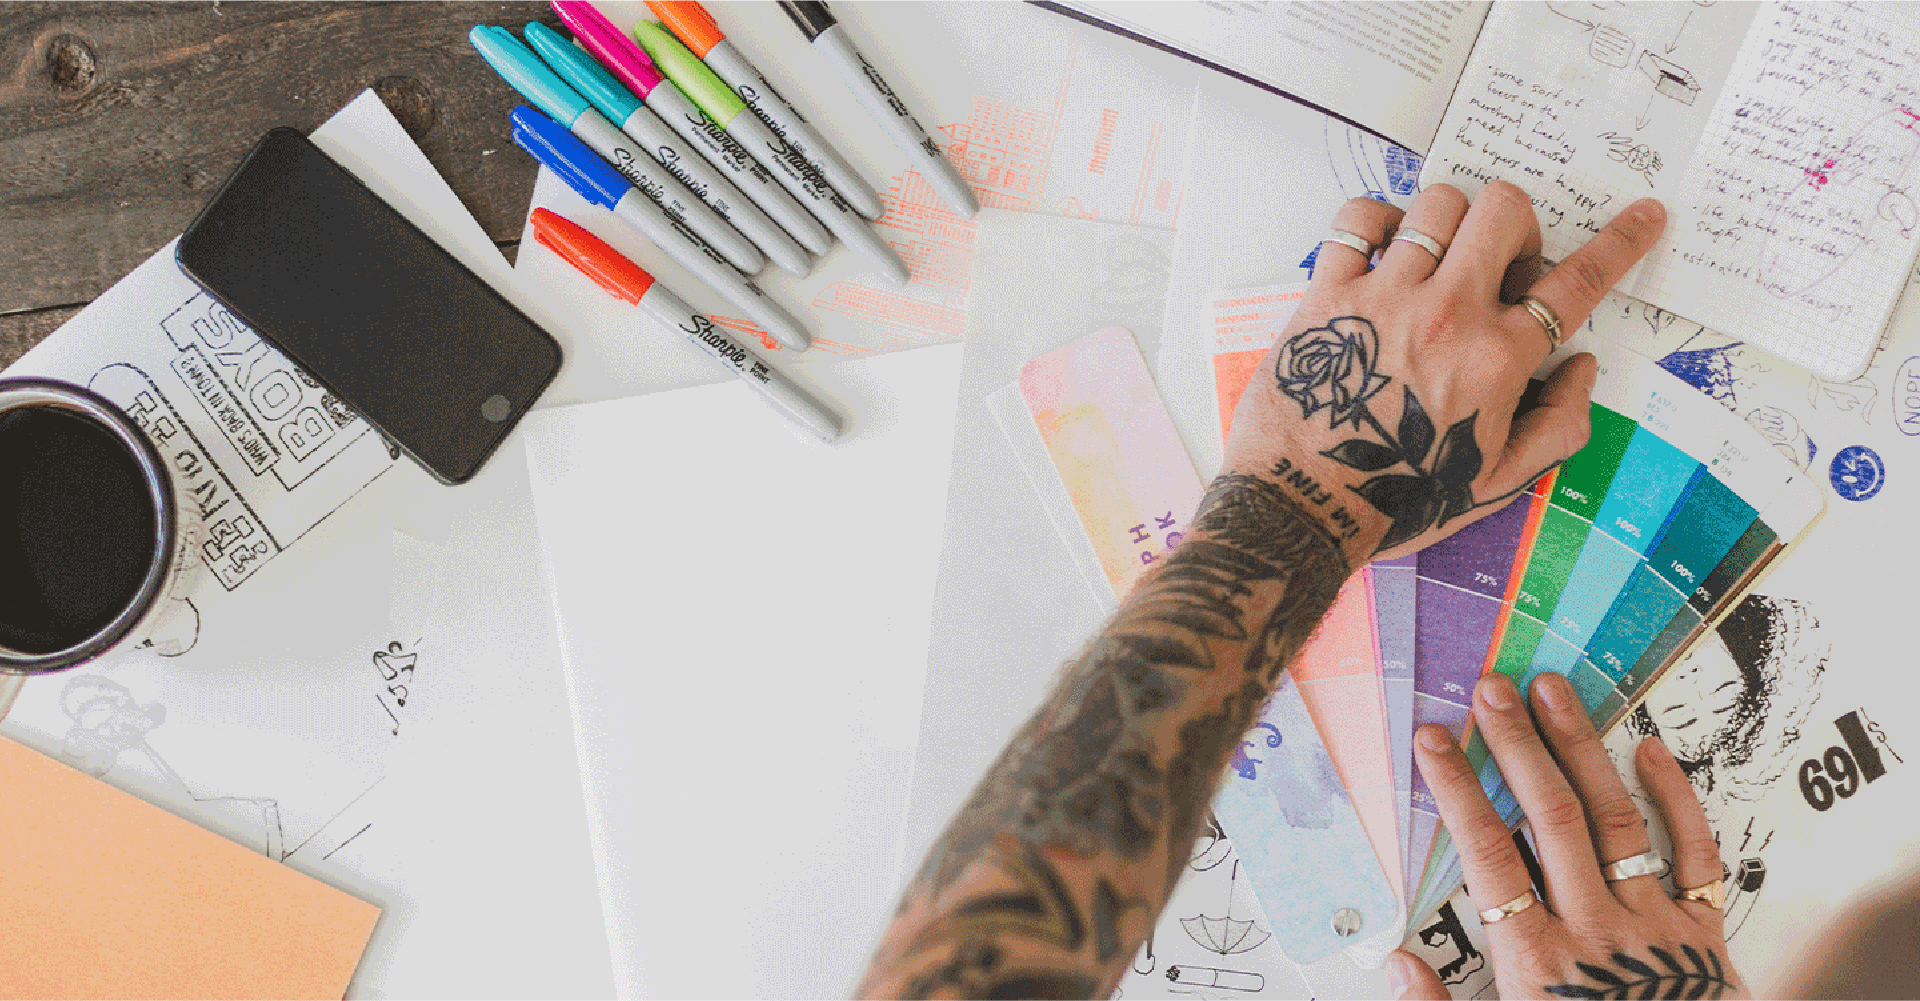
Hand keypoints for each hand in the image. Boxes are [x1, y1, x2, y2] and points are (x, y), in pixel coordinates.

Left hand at [1220, 183, 1666, 562]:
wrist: (1302, 507)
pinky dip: (1376, 222)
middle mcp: (1448, 315)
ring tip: (1438, 262)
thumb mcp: (1498, 483)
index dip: (1621, 242)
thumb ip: (1558, 425)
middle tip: (1501, 268)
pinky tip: (1382, 254)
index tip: (1643, 216)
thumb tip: (1581, 367)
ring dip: (1451, 222)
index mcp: (1498, 360)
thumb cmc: (1397, 501)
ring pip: (1438, 204)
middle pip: (1505, 211)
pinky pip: (1358, 220)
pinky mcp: (1327, 295)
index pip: (1577, 284)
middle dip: (1518, 226)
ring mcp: (1385, 298)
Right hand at [1393, 672, 1750, 1000]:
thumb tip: (1394, 961)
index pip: (1486, 853)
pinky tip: (1651, 750)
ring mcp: (1654, 927)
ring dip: (1580, 749)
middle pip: (1550, 818)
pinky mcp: (1704, 935)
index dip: (1456, 788)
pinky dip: (1676, 798)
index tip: (1434, 740)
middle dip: (1517, 746)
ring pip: (1614, 820)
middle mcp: (1595, 933)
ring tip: (1554, 692)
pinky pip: (1695, 854)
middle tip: (1491, 690)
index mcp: (1536, 965)